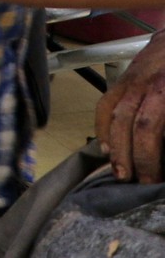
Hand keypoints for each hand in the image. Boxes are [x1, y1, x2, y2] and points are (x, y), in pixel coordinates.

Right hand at [98, 30, 164, 181]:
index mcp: (164, 91)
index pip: (147, 127)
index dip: (147, 157)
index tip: (152, 179)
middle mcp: (143, 85)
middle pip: (125, 124)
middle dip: (128, 156)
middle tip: (134, 182)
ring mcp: (129, 80)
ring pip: (111, 114)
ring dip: (112, 145)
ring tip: (118, 170)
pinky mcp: (122, 79)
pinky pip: (104, 104)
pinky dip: (102, 127)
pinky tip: (106, 146)